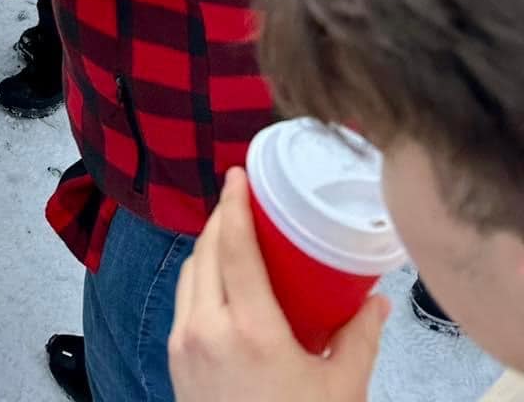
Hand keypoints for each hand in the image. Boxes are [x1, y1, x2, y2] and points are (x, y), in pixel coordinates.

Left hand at [168, 170, 386, 401]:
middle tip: (243, 201)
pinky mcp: (175, 363)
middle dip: (221, 220)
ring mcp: (184, 346)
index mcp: (250, 330)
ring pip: (189, 274)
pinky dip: (199, 279)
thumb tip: (379, 300)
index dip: (233, 204)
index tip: (237, 174)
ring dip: (208, 248)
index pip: (233, 247)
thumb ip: (359, 339)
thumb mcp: (339, 389)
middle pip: (206, 251)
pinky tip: (220, 280)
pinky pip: (183, 303)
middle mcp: (207, 330)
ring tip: (232, 235)